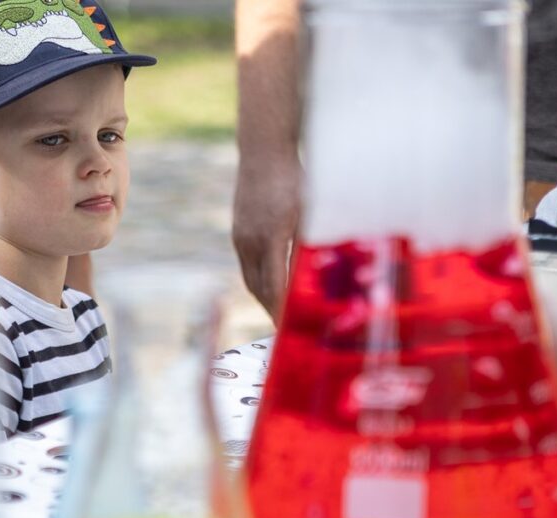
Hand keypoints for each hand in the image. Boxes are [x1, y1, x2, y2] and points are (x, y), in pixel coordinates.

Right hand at [232, 157, 301, 319]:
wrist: (264, 149)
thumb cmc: (296, 177)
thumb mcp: (311, 212)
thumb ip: (310, 246)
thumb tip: (318, 277)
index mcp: (271, 237)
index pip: (275, 288)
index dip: (282, 312)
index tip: (290, 329)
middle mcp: (250, 241)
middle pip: (259, 289)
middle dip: (272, 310)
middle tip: (286, 328)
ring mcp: (240, 236)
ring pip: (250, 278)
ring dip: (264, 297)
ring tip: (279, 311)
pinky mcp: (238, 231)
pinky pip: (247, 265)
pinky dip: (258, 279)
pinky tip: (271, 283)